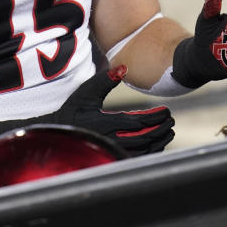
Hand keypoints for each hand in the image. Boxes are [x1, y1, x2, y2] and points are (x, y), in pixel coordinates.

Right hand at [0, 65, 173, 155]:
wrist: (55, 134)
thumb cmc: (71, 111)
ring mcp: (110, 151)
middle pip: (146, 138)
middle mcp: (109, 139)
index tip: (167, 111)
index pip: (139, 121)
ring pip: (142, 152)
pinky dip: (149, 153)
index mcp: (105, 122)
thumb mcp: (86, 92)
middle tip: (171, 120)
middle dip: (162, 129)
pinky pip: (135, 160)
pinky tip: (155, 145)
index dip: (156, 117)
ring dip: (159, 142)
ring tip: (168, 132)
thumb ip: (105, 79)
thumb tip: (123, 67)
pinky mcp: (109, 158)